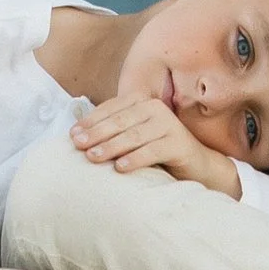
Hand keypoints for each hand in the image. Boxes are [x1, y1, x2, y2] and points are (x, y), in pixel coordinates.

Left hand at [70, 93, 239, 193]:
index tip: (72, 136)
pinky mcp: (179, 143)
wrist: (196, 166)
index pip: (111, 109)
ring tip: (93, 157)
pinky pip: (153, 150)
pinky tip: (120, 168)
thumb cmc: (156, 151)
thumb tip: (76, 135)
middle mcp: (156, 108)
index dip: (91, 121)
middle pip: (120, 121)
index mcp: (141, 102)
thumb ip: (112, 131)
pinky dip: (135, 158)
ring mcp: (169, 124)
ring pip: (134, 135)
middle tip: (78, 146)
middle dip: (96, 133)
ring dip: (111, 146)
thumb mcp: (133, 137)